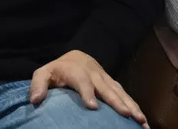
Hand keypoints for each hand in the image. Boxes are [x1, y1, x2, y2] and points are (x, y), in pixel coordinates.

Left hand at [29, 50, 148, 126]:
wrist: (76, 57)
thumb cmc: (58, 71)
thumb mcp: (43, 74)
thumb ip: (38, 85)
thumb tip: (35, 99)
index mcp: (75, 71)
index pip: (82, 81)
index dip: (87, 92)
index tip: (93, 107)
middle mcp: (94, 74)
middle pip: (106, 88)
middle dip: (117, 101)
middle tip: (126, 115)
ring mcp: (105, 79)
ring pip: (120, 91)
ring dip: (131, 105)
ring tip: (141, 120)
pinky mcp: (112, 84)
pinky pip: (125, 94)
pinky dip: (135, 105)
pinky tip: (142, 118)